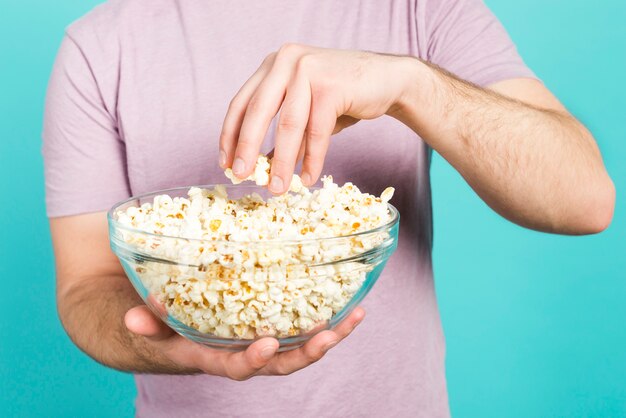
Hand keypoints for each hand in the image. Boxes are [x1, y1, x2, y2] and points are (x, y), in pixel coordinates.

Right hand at [124, 301, 364, 379]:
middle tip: (328, 337)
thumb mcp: (150, 326)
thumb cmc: (162, 326)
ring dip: (330, 335)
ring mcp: (260, 341)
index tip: (269, 345)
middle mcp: (242, 353)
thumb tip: (137, 317)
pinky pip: (303, 328)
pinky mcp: (272, 327)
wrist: (171, 328)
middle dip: (306, 354)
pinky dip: (329, 320)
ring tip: (356, 316)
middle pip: (280, 364)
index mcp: (214, 357)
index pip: (236, 367)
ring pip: (300, 347)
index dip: (253, 360)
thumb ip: (147, 324)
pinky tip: (352, 306)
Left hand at [219, 44, 412, 192]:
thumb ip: (284, 133)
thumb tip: (260, 166)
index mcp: (273, 65)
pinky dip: (312, 158)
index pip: (241, 103)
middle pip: (258, 111)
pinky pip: (317, 130)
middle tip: (241, 176)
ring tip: (278, 187)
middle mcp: (286, 61)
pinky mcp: (331, 85)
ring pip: (289, 124)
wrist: (386, 80)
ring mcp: (309, 69)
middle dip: (247, 148)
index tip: (226, 163)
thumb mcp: (306, 112)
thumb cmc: (342, 96)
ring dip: (282, 161)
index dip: (230, 135)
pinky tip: (309, 177)